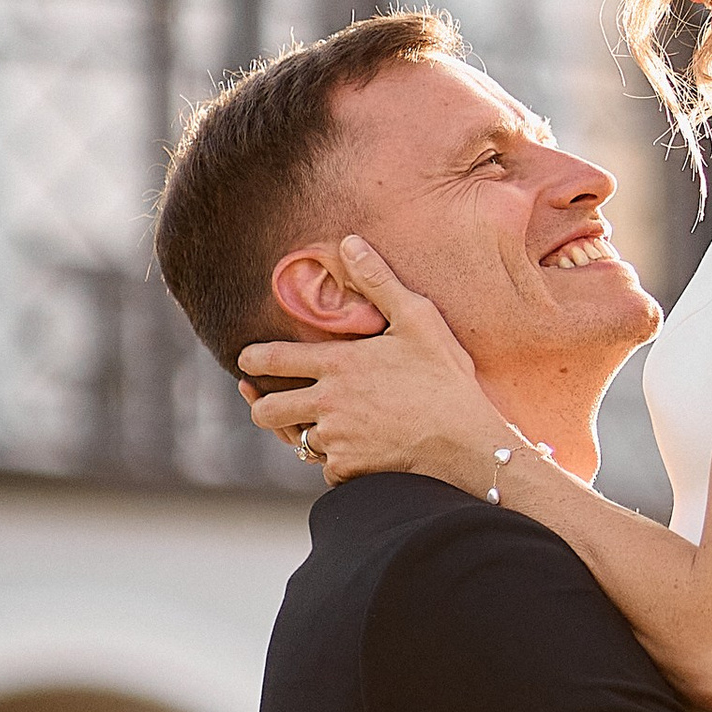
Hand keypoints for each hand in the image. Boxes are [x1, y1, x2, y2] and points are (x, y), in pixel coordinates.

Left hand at [239, 239, 510, 491]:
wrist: (465, 441)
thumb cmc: (445, 377)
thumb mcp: (418, 318)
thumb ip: (380, 281)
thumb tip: (350, 242)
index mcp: (337, 363)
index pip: (273, 360)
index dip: (253, 360)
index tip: (246, 362)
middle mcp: (327, 403)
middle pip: (266, 411)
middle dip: (260, 407)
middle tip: (266, 404)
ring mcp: (336, 439)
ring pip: (299, 442)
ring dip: (307, 436)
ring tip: (320, 427)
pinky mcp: (349, 470)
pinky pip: (329, 470)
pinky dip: (339, 464)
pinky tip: (355, 455)